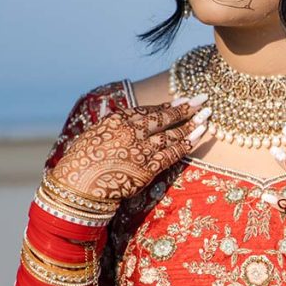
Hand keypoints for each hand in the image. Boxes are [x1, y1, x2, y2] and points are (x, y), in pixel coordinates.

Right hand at [49, 97, 209, 202]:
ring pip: (172, 135)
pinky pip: (173, 154)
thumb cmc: (82, 161)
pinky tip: (200, 136)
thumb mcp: (96, 135)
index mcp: (119, 120)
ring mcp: (142, 150)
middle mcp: (132, 131)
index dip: (168, 106)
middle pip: (165, 118)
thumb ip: (116, 127)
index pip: (149, 111)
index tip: (183, 101)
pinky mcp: (148, 169)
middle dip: (186, 109)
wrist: (78, 185)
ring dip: (192, 125)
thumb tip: (129, 120)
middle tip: (203, 101)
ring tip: (207, 117)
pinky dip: (188, 144)